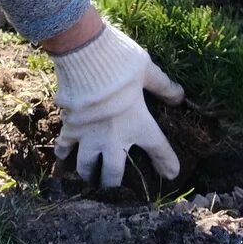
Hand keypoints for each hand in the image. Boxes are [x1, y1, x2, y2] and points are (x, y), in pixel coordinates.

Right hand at [51, 23, 183, 187]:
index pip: (158, 149)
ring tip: (89, 179)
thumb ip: (162, 86)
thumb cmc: (120, 61)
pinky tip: (62, 157)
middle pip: (113, 174)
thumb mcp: (147, 70)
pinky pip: (64, 145)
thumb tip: (180, 95)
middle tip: (114, 189)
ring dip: (88, 174)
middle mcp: (113, 137)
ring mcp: (89, 134)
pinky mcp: (70, 126)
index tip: (172, 174)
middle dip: (113, 185)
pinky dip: (63, 152)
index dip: (167, 163)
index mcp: (138, 123)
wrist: (84, 54)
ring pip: (86, 166)